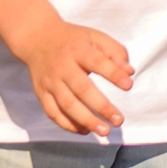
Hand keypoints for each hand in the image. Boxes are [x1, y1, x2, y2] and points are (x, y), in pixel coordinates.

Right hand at [20, 19, 133, 136]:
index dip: (113, 74)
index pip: (97, 62)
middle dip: (101, 106)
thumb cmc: (73, 41)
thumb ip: (115, 52)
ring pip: (67, 104)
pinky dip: (68, 125)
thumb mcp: (95, 37)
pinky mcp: (41, 93)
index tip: (128, 86)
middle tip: (119, 120)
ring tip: (104, 130)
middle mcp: (62, 66)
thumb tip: (129, 72)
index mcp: (78, 50)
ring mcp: (50, 82)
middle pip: (81, 89)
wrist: (37, 38)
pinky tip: (85, 130)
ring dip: (86, 120)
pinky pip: (53, 113)